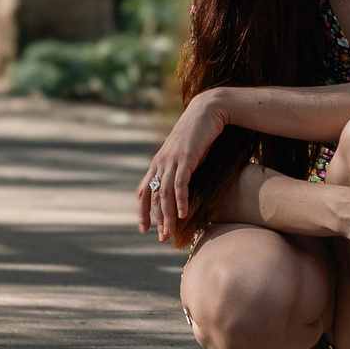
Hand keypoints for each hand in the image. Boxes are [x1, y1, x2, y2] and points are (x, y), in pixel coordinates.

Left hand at [138, 90, 229, 240]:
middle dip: (157, 219)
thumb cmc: (198, 135)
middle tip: (161, 237)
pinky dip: (180, 200)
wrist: (207, 111)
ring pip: (166, 193)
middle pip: (154, 196)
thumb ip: (179, 170)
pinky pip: (181, 183)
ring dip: (167, 214)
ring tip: (170, 231)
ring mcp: (172, 160)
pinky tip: (183, 214)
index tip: (144, 229)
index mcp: (157, 163)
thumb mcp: (185, 155)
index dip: (142, 211)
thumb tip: (181, 189)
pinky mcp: (186, 157)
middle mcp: (160, 162)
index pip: (144, 191)